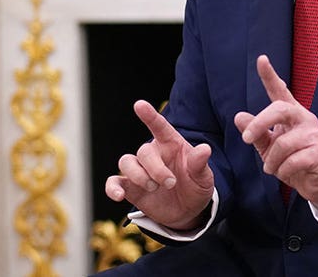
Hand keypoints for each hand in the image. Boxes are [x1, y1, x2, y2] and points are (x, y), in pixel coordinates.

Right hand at [104, 100, 213, 230]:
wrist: (187, 212)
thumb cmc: (195, 187)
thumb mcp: (204, 177)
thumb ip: (200, 164)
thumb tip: (205, 149)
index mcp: (170, 144)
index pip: (159, 126)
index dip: (149, 116)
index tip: (139, 104)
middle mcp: (152, 154)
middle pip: (144, 152)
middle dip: (156, 169)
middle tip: (171, 184)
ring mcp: (139, 170)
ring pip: (126, 162)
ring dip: (138, 176)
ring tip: (153, 188)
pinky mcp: (130, 187)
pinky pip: (113, 183)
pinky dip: (112, 188)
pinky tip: (119, 196)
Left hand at [234, 55, 317, 218]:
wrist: (317, 184)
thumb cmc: (292, 162)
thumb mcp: (268, 147)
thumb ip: (256, 133)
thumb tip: (238, 116)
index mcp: (291, 114)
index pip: (280, 91)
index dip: (269, 75)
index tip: (261, 58)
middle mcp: (304, 119)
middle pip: (279, 109)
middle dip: (259, 123)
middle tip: (246, 139)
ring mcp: (315, 134)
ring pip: (283, 143)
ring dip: (271, 161)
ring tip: (271, 168)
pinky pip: (293, 160)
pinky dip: (283, 170)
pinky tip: (285, 173)